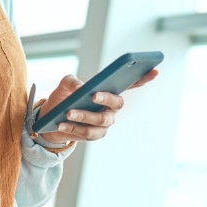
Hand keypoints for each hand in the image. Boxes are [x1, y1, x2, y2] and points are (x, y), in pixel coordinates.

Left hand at [36, 69, 157, 145]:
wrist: (51, 119)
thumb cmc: (64, 98)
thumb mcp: (65, 85)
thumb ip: (72, 81)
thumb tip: (80, 88)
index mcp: (109, 91)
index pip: (131, 84)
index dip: (144, 78)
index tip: (155, 70)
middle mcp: (111, 108)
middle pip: (117, 103)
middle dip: (106, 99)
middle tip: (93, 95)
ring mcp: (105, 123)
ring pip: (101, 121)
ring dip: (84, 116)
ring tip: (68, 113)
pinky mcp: (94, 135)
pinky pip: (87, 133)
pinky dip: (74, 127)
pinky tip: (61, 123)